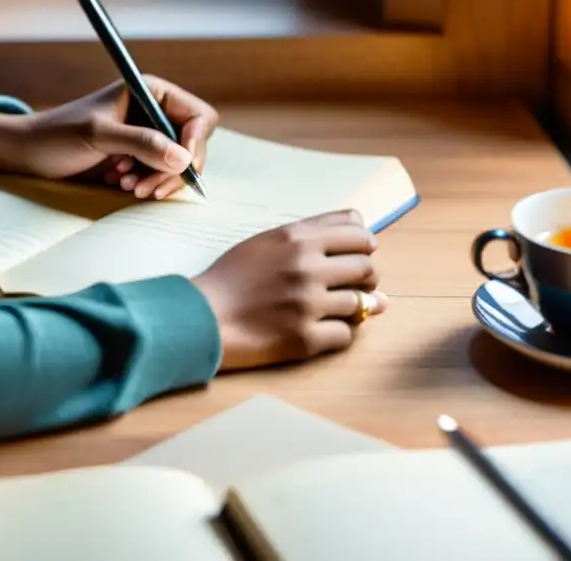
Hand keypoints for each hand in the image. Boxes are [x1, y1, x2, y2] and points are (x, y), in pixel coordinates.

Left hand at [0, 77, 218, 199]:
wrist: (28, 152)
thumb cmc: (57, 135)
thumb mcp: (98, 136)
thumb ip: (141, 143)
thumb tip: (184, 159)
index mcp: (151, 92)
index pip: (198, 116)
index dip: (195, 143)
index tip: (183, 167)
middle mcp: (154, 111)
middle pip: (192, 144)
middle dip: (174, 169)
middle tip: (147, 188)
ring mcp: (148, 136)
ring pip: (178, 164)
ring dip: (158, 180)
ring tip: (126, 186)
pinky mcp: (138, 157)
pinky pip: (161, 175)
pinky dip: (147, 184)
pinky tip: (120, 184)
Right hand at [191, 209, 388, 371]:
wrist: (203, 316)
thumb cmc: (232, 277)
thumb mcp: (268, 241)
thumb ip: (313, 231)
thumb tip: (367, 235)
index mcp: (298, 239)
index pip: (359, 234)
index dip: (365, 246)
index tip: (357, 255)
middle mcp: (307, 267)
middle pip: (367, 268)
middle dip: (367, 277)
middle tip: (354, 284)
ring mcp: (307, 304)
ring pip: (361, 303)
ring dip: (356, 307)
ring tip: (338, 307)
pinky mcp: (305, 338)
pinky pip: (346, 335)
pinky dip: (339, 333)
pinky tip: (322, 328)